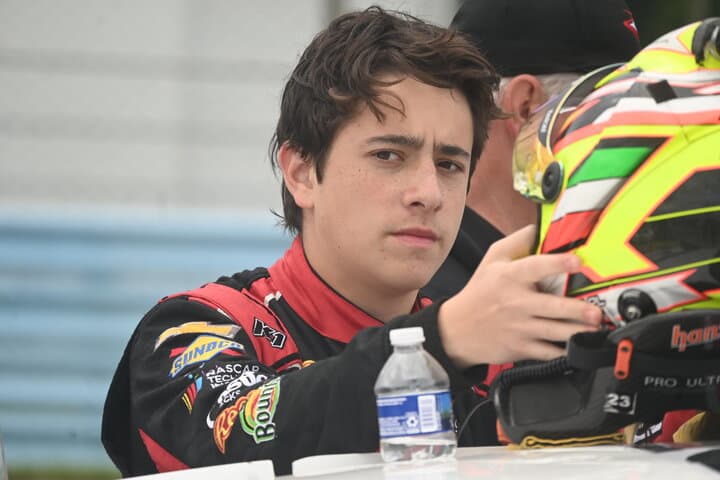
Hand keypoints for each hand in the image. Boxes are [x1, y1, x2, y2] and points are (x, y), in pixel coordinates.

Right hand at [438, 224, 601, 366]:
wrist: (457, 329)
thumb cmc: (480, 292)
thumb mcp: (492, 260)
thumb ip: (516, 242)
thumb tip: (539, 227)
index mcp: (509, 277)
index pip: (535, 267)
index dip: (557, 263)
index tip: (577, 262)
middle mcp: (516, 302)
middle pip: (552, 307)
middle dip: (576, 310)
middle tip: (596, 312)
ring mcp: (519, 328)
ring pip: (554, 332)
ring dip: (578, 332)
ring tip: (596, 330)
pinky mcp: (520, 348)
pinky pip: (547, 352)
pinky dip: (564, 352)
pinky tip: (579, 348)